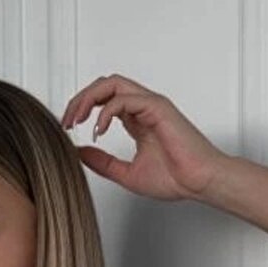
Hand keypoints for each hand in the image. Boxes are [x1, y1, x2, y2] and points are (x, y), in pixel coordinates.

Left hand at [60, 75, 227, 201]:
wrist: (200, 183)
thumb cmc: (176, 179)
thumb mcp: (126, 173)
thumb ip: (102, 162)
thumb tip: (78, 153)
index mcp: (137, 119)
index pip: (103, 99)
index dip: (81, 108)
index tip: (67, 126)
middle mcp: (143, 108)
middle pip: (104, 85)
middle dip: (79, 99)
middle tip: (66, 120)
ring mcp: (151, 105)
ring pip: (112, 83)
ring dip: (88, 98)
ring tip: (76, 119)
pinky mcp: (158, 107)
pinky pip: (125, 99)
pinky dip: (106, 112)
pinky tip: (99, 130)